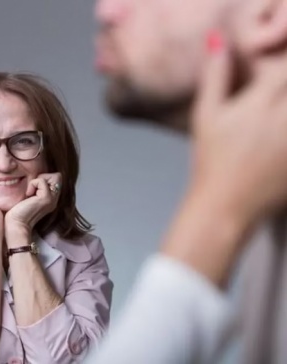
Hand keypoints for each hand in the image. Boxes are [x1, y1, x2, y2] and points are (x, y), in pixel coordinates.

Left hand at [4, 173, 61, 239]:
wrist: (16, 223)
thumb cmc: (19, 210)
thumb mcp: (31, 196)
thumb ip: (37, 188)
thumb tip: (36, 176)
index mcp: (52, 198)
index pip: (57, 178)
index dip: (45, 178)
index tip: (34, 188)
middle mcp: (55, 199)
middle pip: (57, 176)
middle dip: (43, 177)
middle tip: (33, 189)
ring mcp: (52, 199)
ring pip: (53, 176)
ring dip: (38, 180)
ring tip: (30, 193)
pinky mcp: (46, 198)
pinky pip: (41, 181)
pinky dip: (33, 184)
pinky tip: (28, 195)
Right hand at [191, 35, 286, 226]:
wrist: (224, 205)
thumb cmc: (211, 162)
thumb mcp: (206, 116)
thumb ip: (215, 76)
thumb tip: (217, 41)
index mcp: (260, 105)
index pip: (284, 70)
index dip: (282, 63)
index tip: (273, 75)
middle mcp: (283, 121)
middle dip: (284, 89)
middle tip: (270, 104)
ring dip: (286, 110)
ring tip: (271, 122)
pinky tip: (277, 139)